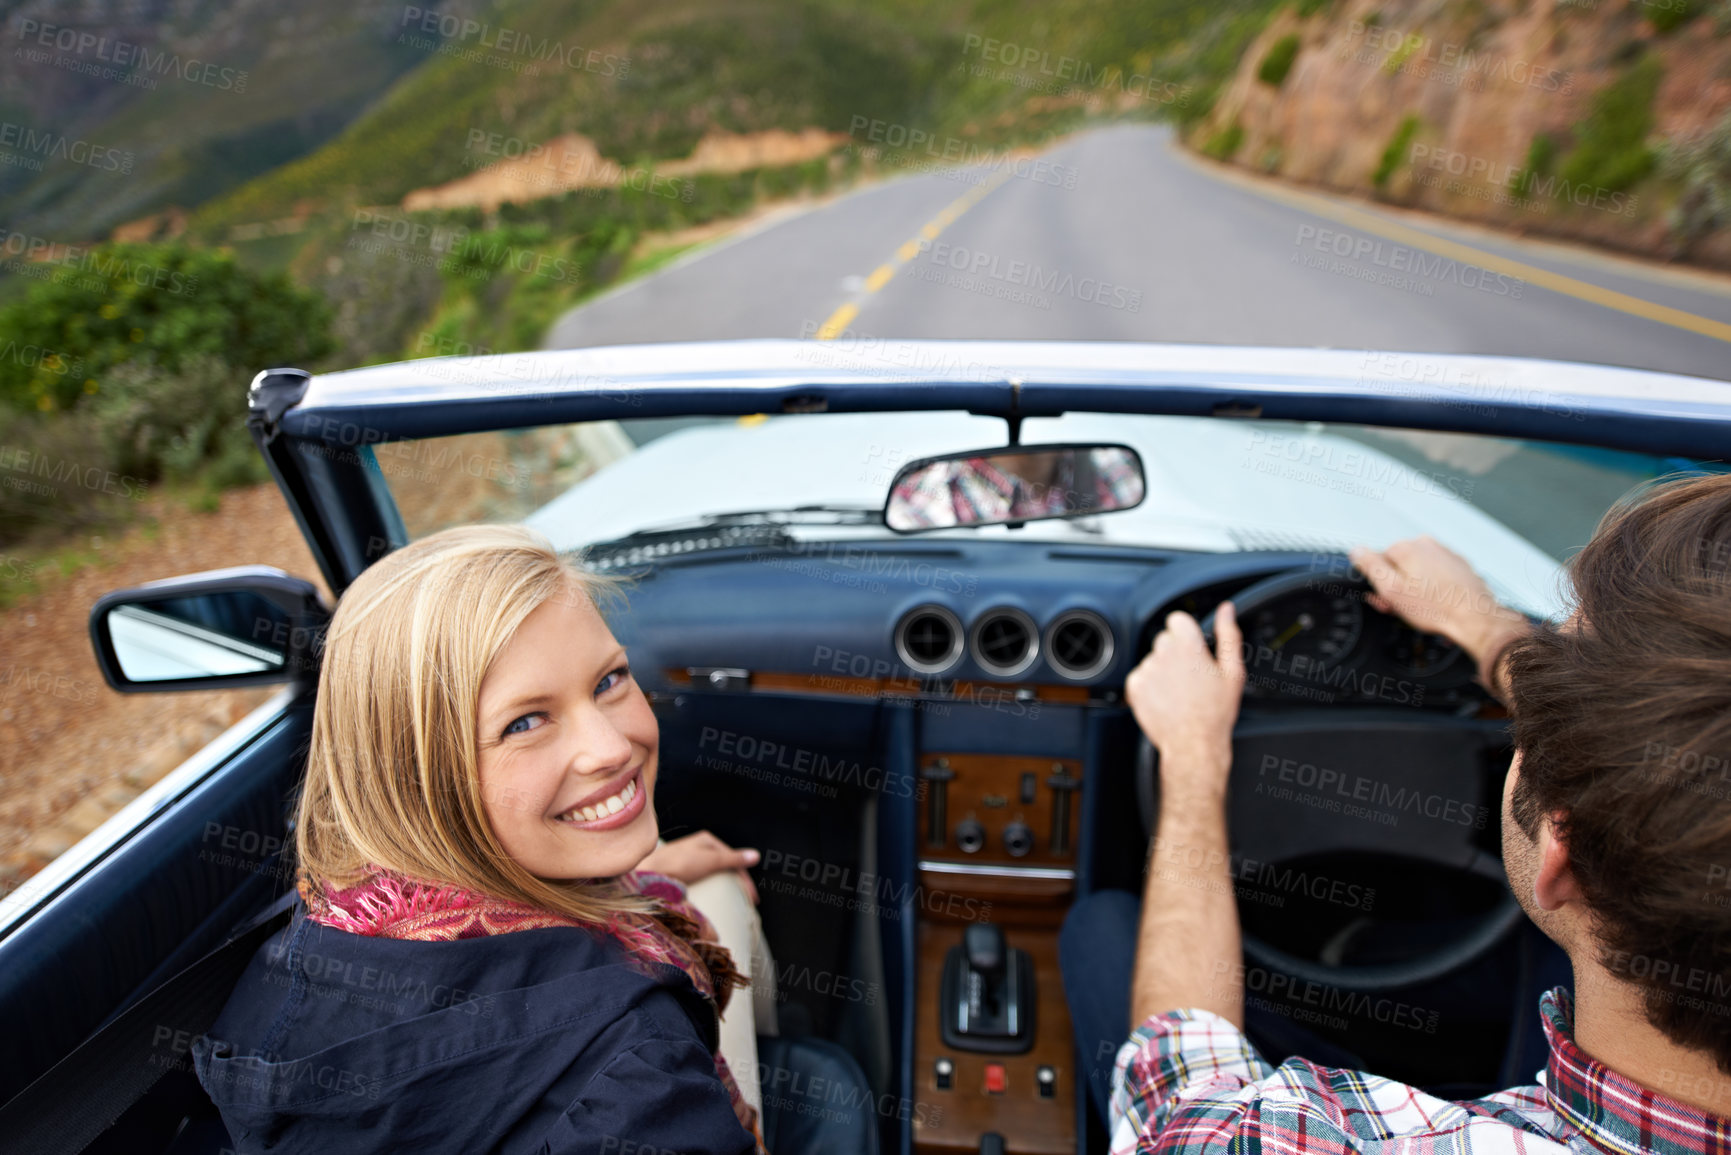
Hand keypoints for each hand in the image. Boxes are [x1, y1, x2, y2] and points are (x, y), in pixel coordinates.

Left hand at [637, 831, 760, 903]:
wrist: (648, 874)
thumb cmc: (678, 864)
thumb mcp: (710, 860)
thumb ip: (733, 859)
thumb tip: (756, 855)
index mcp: (706, 840)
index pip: (733, 859)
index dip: (744, 878)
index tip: (751, 898)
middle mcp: (697, 848)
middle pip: (723, 867)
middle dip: (736, 884)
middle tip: (745, 903)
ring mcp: (688, 861)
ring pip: (713, 875)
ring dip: (724, 888)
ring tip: (731, 904)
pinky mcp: (679, 874)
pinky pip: (701, 883)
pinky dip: (710, 891)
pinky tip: (710, 900)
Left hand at [1126, 603, 1244, 800]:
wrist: (1193, 744)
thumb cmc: (1215, 712)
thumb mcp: (1233, 671)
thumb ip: (1228, 635)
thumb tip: (1226, 610)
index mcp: (1187, 645)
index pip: (1177, 619)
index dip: (1186, 633)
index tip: (1193, 648)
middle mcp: (1163, 654)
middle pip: (1165, 640)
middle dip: (1176, 652)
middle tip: (1191, 676)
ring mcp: (1146, 670)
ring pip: (1153, 659)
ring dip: (1163, 669)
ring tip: (1180, 692)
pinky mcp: (1134, 686)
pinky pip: (1141, 676)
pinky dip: (1151, 685)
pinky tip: (1167, 699)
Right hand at [1348, 537, 1528, 665]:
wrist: (1474, 617)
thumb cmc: (1436, 608)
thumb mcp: (1391, 590)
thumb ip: (1370, 566)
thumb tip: (1356, 550)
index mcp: (1405, 548)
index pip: (1378, 562)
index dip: (1379, 585)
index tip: (1386, 599)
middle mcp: (1425, 545)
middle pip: (1398, 565)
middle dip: (1397, 587)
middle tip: (1403, 608)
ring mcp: (1444, 554)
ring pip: (1418, 569)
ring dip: (1415, 587)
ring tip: (1421, 608)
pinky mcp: (1458, 565)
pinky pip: (1436, 574)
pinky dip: (1433, 586)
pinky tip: (1436, 602)